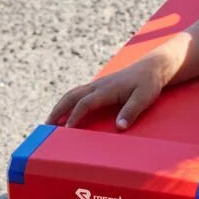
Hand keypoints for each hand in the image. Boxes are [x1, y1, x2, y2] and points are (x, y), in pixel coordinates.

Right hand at [46, 56, 168, 128]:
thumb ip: (131, 111)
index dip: (74, 116)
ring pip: (72, 94)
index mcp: (106, 89)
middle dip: (57, 111)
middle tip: (46, 127)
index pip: (85, 103)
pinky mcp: (98, 86)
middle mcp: (98, 85)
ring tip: (50, 122)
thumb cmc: (149, 83)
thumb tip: (119, 128)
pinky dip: (67, 103)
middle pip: (71, 97)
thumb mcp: (144, 98)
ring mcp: (97, 85)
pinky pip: (78, 94)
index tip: (66, 130)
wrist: (152, 67)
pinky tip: (64, 113)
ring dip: (59, 107)